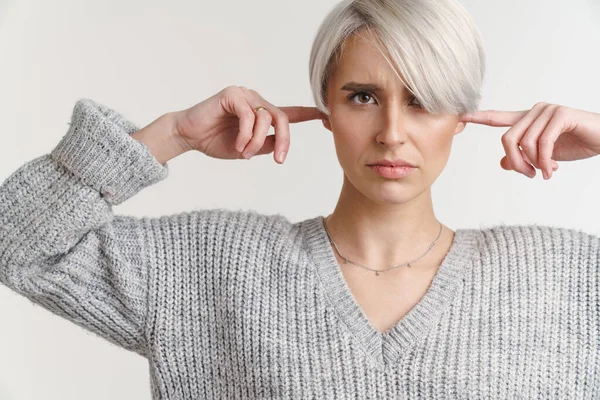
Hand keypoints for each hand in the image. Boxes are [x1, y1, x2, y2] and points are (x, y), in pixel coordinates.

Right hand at [174, 86, 324, 163]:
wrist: (189, 136)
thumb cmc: (216, 141)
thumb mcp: (248, 149)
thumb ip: (266, 145)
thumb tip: (281, 146)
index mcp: (262, 114)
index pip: (289, 113)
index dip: (309, 114)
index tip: (326, 116)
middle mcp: (256, 101)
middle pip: (282, 118)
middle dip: (284, 141)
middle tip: (279, 159)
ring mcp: (245, 95)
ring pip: (266, 119)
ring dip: (257, 142)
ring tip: (245, 152)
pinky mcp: (232, 94)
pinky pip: (249, 116)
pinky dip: (246, 134)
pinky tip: (238, 145)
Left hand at [461, 103, 599, 179]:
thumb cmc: (575, 144)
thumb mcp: (544, 156)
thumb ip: (523, 158)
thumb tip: (502, 163)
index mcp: (527, 120)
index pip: (498, 118)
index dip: (478, 118)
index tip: (460, 116)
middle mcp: (534, 111)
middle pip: (507, 139)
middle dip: (516, 162)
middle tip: (529, 175)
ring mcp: (547, 111)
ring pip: (524, 143)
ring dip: (534, 164)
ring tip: (545, 171)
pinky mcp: (561, 115)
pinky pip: (543, 143)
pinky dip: (545, 161)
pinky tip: (552, 169)